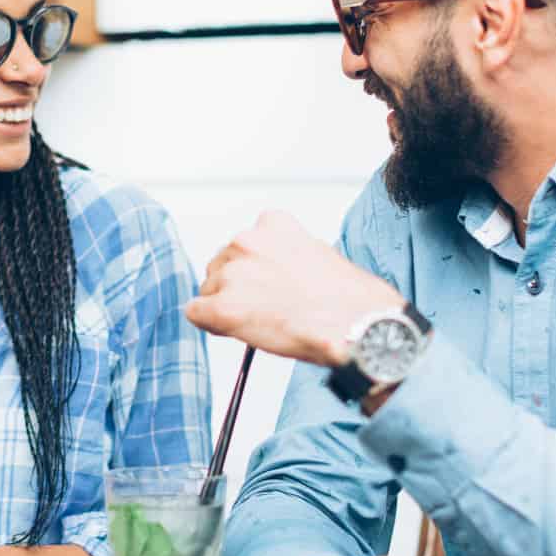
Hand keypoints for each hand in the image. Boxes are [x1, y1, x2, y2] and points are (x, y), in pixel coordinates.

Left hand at [187, 211, 402, 366]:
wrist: (359, 327)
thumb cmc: (350, 298)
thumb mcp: (317, 254)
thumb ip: (285, 256)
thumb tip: (273, 274)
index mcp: (272, 225)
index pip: (242, 245)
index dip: (252, 270)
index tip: (266, 285)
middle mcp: (246, 242)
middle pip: (220, 265)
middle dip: (236, 287)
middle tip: (264, 308)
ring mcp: (233, 275)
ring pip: (208, 289)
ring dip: (226, 305)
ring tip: (261, 321)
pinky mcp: (223, 308)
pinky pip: (196, 313)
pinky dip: (210, 324)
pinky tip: (236, 331)